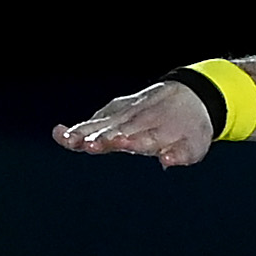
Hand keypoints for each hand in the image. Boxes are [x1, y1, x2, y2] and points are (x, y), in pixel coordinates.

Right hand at [54, 79, 213, 165]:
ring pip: (101, 123)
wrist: (191, 96)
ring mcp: (126, 113)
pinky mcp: (116, 109)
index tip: (114, 142)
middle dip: (99, 136)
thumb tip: (165, 160)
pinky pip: (97, 118)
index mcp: (159, 130)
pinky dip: (81, 125)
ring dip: (82, 131)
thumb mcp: (194, 146)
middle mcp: (139, 120)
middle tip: (81, 144)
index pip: (141, 137)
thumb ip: (180, 154)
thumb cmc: (191, 129)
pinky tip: (61, 133)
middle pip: (115, 129)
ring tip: (61, 138)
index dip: (127, 140)